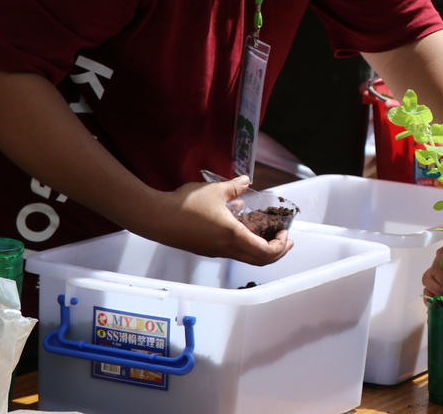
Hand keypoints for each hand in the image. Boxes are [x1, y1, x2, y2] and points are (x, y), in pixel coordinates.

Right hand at [133, 175, 292, 265]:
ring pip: (245, 256)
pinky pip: (231, 251)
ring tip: (266, 232)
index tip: (286, 234)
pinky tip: (241, 225)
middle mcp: (226, 249)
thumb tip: (246, 181)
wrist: (156, 217)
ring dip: (260, 248)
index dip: (280, 247)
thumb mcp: (215, 190)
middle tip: (284, 239)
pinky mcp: (204, 248)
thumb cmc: (185, 204)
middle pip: (258, 260)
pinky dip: (245, 243)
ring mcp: (214, 251)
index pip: (266, 252)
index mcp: (233, 236)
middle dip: (276, 251)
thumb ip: (235, 187)